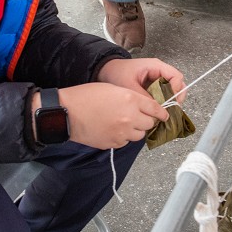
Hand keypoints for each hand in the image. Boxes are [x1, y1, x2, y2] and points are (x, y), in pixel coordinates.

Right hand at [41, 83, 168, 149]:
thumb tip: (143, 107)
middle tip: (140, 117)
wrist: (67, 112)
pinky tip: (114, 129)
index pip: (156, 109)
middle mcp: (130, 117)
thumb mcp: (112, 88)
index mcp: (131, 99)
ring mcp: (122, 132)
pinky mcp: (113, 143)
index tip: (165, 114)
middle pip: (150, 123)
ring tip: (124, 123)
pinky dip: (124, 137)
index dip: (162, 112)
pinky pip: (126, 142)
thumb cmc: (85, 97)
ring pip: (140, 135)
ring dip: (136, 130)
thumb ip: (131, 98)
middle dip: (147, 120)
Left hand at [96, 57, 187, 104]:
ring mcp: (157, 79)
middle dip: (176, 98)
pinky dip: (163, 103)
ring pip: (172, 91)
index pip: (176, 77)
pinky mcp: (153, 87)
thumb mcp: (129, 85)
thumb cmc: (116, 73)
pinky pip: (164, 95)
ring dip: (169, 102)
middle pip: (178, 84)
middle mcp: (159, 72)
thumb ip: (143, 96)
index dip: (176, 90)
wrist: (106, 71)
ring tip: (163, 112)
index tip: (170, 102)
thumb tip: (156, 110)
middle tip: (170, 110)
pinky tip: (156, 111)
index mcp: (156, 66)